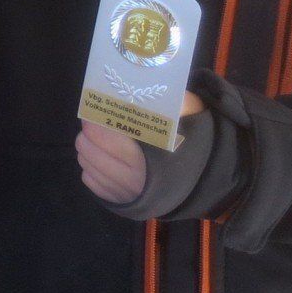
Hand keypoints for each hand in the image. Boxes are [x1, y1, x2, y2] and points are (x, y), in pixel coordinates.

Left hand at [76, 92, 203, 204]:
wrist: (204, 179)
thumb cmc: (193, 143)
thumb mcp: (191, 115)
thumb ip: (174, 103)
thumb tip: (150, 89)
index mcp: (148, 160)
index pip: (105, 138)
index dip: (94, 122)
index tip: (93, 111)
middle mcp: (133, 182)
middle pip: (90, 152)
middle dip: (87, 135)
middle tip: (92, 123)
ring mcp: (125, 194)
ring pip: (88, 167)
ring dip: (87, 150)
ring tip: (95, 139)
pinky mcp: (120, 203)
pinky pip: (92, 183)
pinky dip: (91, 168)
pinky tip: (101, 158)